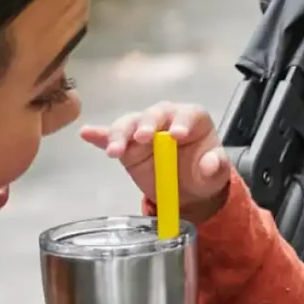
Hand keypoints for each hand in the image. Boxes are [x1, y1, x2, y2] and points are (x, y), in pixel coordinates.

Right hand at [80, 102, 234, 222]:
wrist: (188, 189)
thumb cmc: (203, 173)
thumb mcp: (215, 173)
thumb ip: (216, 166)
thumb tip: (210, 164)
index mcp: (191, 119)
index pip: (186, 114)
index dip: (182, 122)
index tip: (177, 135)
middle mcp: (165, 119)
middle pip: (153, 114)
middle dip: (147, 124)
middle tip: (143, 138)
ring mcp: (142, 130)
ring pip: (129, 124)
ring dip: (121, 134)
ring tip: (115, 150)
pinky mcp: (126, 145)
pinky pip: (110, 137)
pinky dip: (99, 136)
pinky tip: (87, 133)